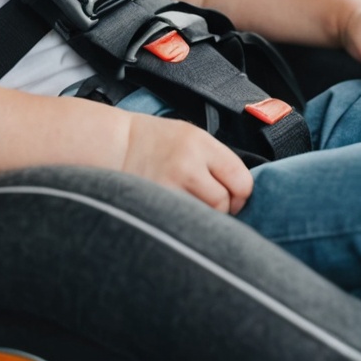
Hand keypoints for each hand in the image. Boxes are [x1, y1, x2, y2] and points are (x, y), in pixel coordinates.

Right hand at [120, 112, 253, 213]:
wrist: (119, 144)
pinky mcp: (153, 202)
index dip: (242, 193)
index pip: (241, 179)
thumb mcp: (194, 137)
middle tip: (215, 206)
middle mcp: (187, 164)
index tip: (235, 196)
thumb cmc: (159, 141)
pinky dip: (186, 223)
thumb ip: (218, 160)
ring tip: (194, 208)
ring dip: (204, 217)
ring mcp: (168, 185)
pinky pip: (183, 223)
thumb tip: (242, 190)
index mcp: (201, 144)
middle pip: (223, 201)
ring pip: (204, 216)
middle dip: (224, 208)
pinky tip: (180, 214)